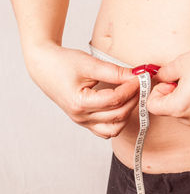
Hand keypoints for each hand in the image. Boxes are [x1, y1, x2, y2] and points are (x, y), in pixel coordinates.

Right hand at [25, 43, 139, 138]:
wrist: (45, 67)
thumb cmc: (63, 63)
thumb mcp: (91, 64)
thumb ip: (116, 72)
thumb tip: (138, 75)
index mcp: (79, 103)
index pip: (115, 100)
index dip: (132, 88)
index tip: (141, 77)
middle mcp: (80, 117)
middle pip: (118, 115)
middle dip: (134, 99)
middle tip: (141, 84)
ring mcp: (82, 122)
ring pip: (115, 128)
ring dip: (128, 112)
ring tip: (133, 94)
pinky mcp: (85, 122)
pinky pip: (107, 130)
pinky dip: (118, 121)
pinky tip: (123, 105)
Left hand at [147, 42, 189, 133]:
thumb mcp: (182, 62)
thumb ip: (164, 73)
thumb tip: (159, 77)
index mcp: (179, 107)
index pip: (153, 105)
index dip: (158, 90)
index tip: (169, 80)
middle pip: (170, 110)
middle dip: (174, 95)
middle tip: (188, 78)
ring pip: (185, 115)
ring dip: (187, 101)